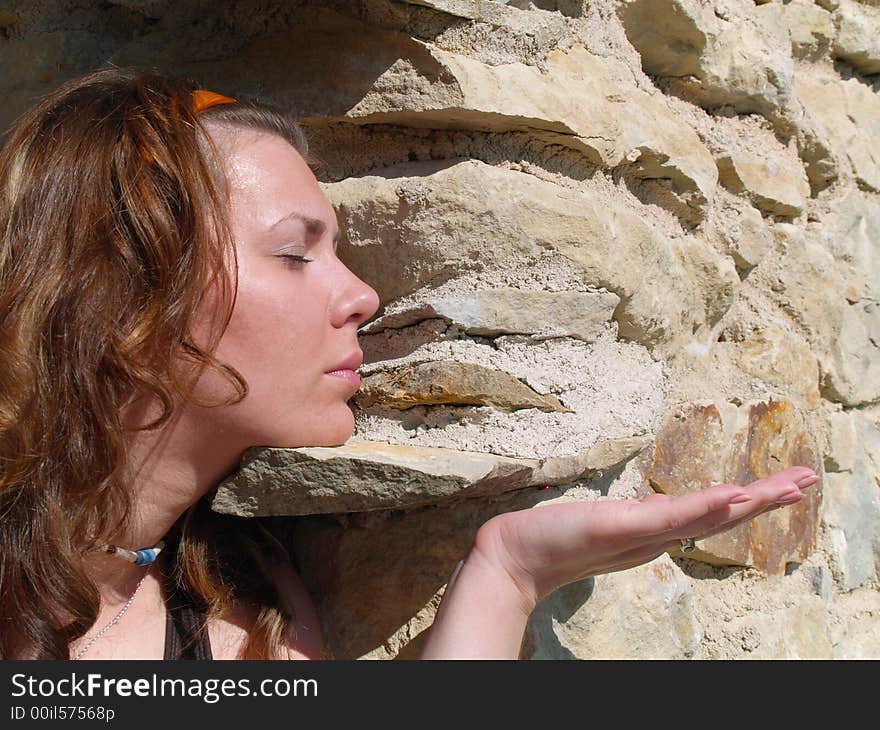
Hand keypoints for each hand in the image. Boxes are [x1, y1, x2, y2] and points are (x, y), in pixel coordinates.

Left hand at [472, 466, 819, 613]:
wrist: (515, 557)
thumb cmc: (556, 538)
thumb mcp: (607, 522)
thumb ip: (637, 518)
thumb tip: (662, 507)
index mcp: (655, 529)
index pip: (714, 512)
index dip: (753, 499)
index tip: (791, 483)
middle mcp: (655, 535)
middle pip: (721, 515)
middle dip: (768, 499)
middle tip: (811, 480)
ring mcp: (640, 534)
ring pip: (704, 516)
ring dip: (750, 501)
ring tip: (790, 485)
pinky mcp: (618, 530)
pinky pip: (666, 519)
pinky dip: (701, 508)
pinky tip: (731, 496)